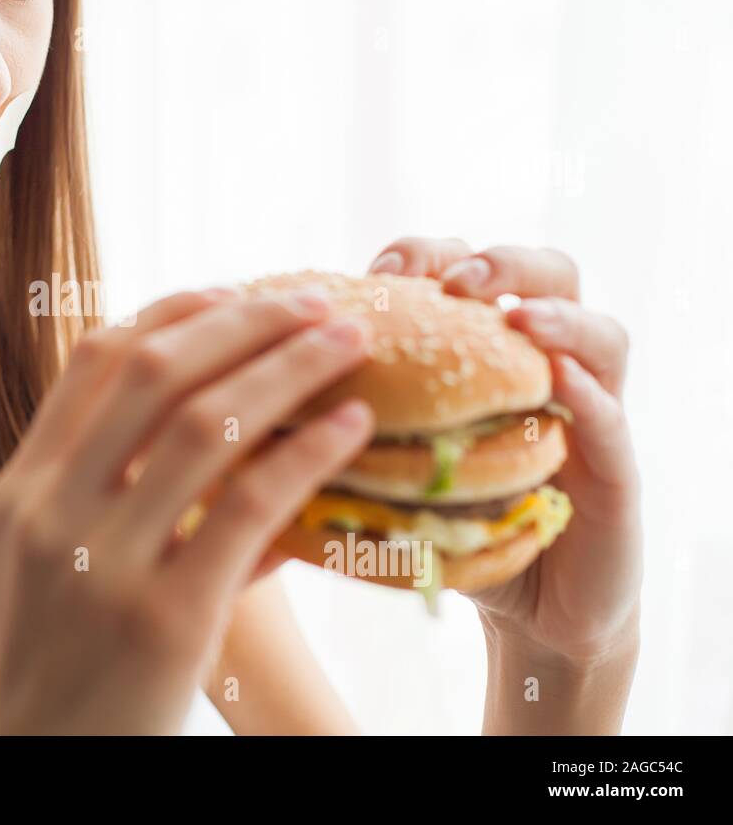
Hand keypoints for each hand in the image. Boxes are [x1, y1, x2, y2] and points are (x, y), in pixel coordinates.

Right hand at [0, 286, 374, 733]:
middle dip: (245, 322)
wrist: (40, 771)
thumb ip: (111, 497)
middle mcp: (51, 512)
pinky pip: (249, 506)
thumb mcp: (58, 571)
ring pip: (205, 425)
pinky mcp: (164, 620)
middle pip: (154, 371)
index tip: (235, 292)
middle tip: (314, 301)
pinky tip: (353, 429)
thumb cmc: (63, 671)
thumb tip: (218, 431)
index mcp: (21, 490)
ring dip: (289, 368)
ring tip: (348, 341)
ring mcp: (102, 564)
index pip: (93, 359)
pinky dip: (309, 452)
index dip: (173, 311)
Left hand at [368, 239, 641, 664]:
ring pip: (602, 336)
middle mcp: (547, 367)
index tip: (380, 273)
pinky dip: (590, 398)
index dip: (427, 256)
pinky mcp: (616, 476)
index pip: (466, 269)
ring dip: (559, 318)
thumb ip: (346, 420)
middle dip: (501, 264)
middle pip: (549, 276)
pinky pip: (613, 424)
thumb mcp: (390, 463)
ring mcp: (590, 415)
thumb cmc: (448, 524)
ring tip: (517, 320)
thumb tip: (250, 397)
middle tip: (456, 282)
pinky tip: (561, 386)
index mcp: (489, 350)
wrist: (525, 610)